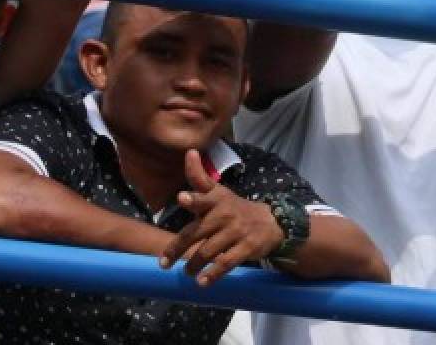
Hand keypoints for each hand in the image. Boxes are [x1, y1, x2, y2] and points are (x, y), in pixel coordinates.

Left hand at [158, 150, 284, 285]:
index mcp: (216, 200)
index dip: (194, 197)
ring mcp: (235, 232)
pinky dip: (213, 275)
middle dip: (178, 248)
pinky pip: (226, 263)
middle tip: (163, 263)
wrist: (271, 222)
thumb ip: (199, 177)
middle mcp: (224, 215)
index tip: (182, 198)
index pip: (204, 196)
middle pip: (197, 232)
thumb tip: (189, 152)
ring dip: (194, 265)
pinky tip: (202, 282)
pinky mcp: (245, 248)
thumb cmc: (235, 208)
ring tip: (185, 273)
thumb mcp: (219, 191)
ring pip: (208, 251)